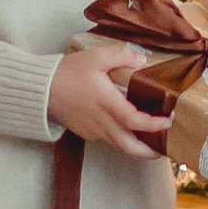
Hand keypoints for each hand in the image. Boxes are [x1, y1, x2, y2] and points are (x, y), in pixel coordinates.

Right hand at [48, 35, 172, 153]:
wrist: (40, 89)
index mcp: (107, 104)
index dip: (154, 125)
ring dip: (136, 146)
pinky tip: (126, 127)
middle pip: (129, 147)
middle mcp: (102, 122)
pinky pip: (107, 138)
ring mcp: (93, 130)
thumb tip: (142, 60)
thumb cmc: (68, 72)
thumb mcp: (96, 56)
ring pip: (119, 145)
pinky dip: (121, 137)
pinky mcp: (85, 132)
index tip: (168, 121)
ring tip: (150, 139)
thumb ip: (122, 55)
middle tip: (164, 149)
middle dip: (149, 153)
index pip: (136, 122)